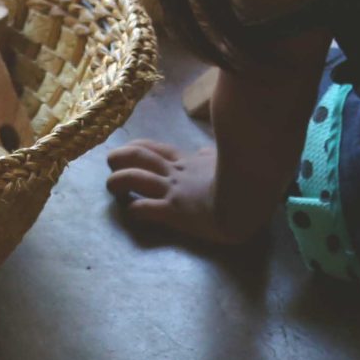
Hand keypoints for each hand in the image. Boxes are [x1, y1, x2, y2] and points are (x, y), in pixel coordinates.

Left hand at [106, 139, 245, 245]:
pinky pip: (146, 208)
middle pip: (138, 156)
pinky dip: (134, 209)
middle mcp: (175, 173)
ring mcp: (173, 191)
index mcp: (186, 162)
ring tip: (111, 186)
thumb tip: (206, 152)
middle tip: (110, 163)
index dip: (135, 147)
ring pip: (135, 178)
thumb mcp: (224, 162)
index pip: (154, 147)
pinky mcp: (175, 212)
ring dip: (117, 180)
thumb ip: (210, 157)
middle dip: (119, 157)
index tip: (126, 150)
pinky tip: (131, 212)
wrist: (250, 201)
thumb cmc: (243, 180)